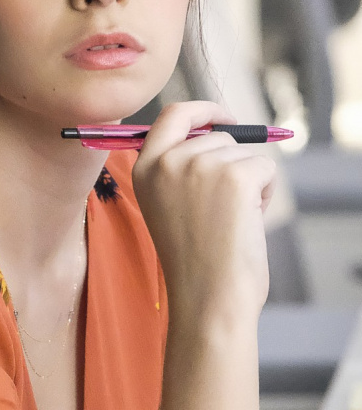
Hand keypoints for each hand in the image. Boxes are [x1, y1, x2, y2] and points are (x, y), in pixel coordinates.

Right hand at [132, 101, 276, 321]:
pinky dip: (266, 193)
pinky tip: (248, 222)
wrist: (208, 298)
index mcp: (145, 170)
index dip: (203, 111)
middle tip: (225, 208)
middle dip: (232, 164)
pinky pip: (265, 167)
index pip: (173, 115)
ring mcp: (201, 165)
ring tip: (232, 222)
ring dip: (249, 182)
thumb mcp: (170, 207)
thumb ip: (182, 170)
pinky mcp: (236, 175)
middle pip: (217, 136)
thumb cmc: (194, 263)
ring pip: (244, 153)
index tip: (224, 118)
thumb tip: (222, 131)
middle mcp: (168, 162)